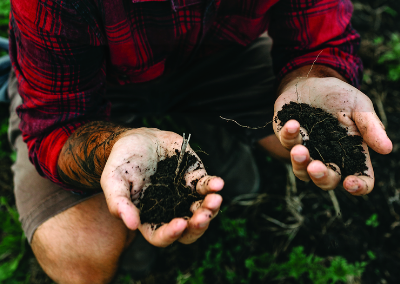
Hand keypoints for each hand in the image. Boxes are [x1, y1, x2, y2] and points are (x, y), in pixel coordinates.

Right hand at [100, 128, 223, 246]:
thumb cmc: (122, 162)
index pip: (159, 236)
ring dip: (211, 208)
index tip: (180, 224)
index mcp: (148, 217)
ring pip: (202, 211)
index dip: (170, 234)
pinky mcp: (194, 179)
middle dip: (198, 226)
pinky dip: (213, 186)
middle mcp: (169, 210)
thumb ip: (118, 202)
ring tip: (215, 199)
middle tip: (203, 216)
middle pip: (188, 230)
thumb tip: (131, 224)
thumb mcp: (113, 180)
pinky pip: (206, 187)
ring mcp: (184, 195)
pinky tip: (217, 183)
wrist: (137, 139)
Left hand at [273, 76, 391, 194]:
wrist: (312, 81)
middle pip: (327, 181)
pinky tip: (293, 124)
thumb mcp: (359, 106)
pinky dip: (288, 135)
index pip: (360, 179)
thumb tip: (387, 148)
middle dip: (321, 177)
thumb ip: (370, 126)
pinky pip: (286, 143)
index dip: (358, 186)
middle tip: (316, 167)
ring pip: (301, 171)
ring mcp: (306, 151)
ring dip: (299, 163)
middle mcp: (329, 157)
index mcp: (352, 153)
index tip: (351, 183)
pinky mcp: (288, 139)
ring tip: (299, 150)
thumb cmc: (340, 96)